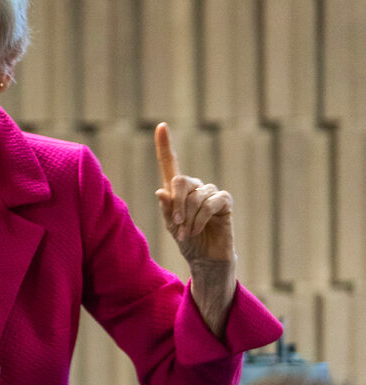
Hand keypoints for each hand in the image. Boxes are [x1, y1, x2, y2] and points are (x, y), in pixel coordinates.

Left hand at [153, 123, 234, 265]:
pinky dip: (200, 218)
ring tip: (187, 233)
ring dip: (188, 217)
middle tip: (176, 224)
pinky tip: (198, 229)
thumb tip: (160, 191)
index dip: (165, 145)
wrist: (205, 258)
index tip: (161, 125)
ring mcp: (210, 193)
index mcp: (177, 190)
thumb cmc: (187, 241)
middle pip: (181, 181)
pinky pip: (210, 203)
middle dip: (176, 204)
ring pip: (195, 196)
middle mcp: (195, 187)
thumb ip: (166, 209)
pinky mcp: (224, 202)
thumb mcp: (171, 226)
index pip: (170, 163)